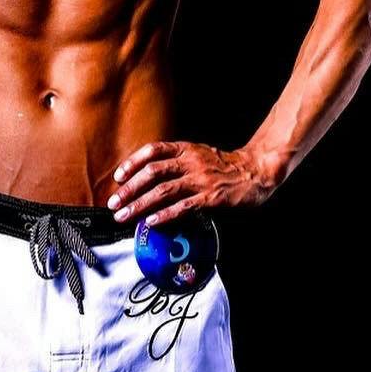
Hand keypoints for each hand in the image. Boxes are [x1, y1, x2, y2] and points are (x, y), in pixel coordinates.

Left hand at [106, 140, 274, 228]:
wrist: (256, 170)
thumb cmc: (223, 166)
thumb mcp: (198, 155)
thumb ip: (176, 162)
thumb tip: (147, 179)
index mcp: (186, 149)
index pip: (153, 151)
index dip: (132, 163)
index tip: (118, 177)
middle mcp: (191, 161)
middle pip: (152, 173)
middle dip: (129, 189)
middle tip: (114, 203)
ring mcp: (200, 179)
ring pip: (163, 191)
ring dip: (140, 205)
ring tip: (124, 216)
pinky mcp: (210, 197)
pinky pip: (183, 207)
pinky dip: (164, 215)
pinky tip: (151, 222)